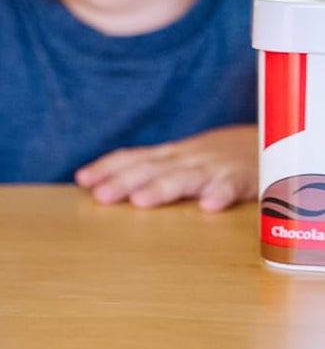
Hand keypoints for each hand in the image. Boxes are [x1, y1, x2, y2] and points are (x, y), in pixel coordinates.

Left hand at [74, 125, 255, 211]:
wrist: (267, 142)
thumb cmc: (214, 159)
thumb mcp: (179, 161)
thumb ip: (148, 171)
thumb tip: (100, 184)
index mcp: (168, 156)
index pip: (133, 158)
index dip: (108, 168)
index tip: (82, 180)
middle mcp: (186, 159)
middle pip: (151, 169)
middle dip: (124, 182)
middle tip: (101, 196)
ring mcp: (214, 167)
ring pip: (185, 177)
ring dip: (162, 188)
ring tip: (141, 202)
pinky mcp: (245, 179)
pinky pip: (232, 186)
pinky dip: (220, 193)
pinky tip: (209, 206)